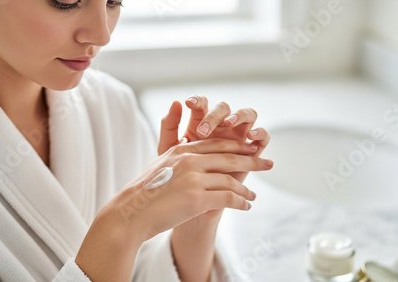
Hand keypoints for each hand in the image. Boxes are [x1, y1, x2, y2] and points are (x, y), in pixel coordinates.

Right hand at [76, 139, 271, 280]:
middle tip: (268, 163)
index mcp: (181, 149)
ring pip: (231, 180)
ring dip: (246, 189)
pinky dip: (241, 202)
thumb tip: (191, 153)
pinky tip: (246, 205)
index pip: (217, 143)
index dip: (238, 146)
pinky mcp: (196, 198)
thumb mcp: (159, 164)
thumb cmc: (144, 193)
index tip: (251, 148)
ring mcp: (193, 178)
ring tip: (253, 196)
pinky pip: (228, 198)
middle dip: (252, 159)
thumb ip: (177, 154)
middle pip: (230, 157)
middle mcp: (189, 159)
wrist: (130, 213)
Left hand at [159, 97, 270, 182]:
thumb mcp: (170, 149)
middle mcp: (222, 126)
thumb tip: (176, 102)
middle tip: (202, 130)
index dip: (198, 101)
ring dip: (240, 115)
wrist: (193, 200)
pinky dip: (260, 134)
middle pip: (224, 108)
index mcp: (201, 122)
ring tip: (230, 123)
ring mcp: (239, 137)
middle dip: (214, 115)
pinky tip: (250, 138)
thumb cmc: (179, 173)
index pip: (203, 104)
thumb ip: (169, 125)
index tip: (188, 104)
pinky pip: (263, 137)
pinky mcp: (253, 151)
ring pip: (248, 114)